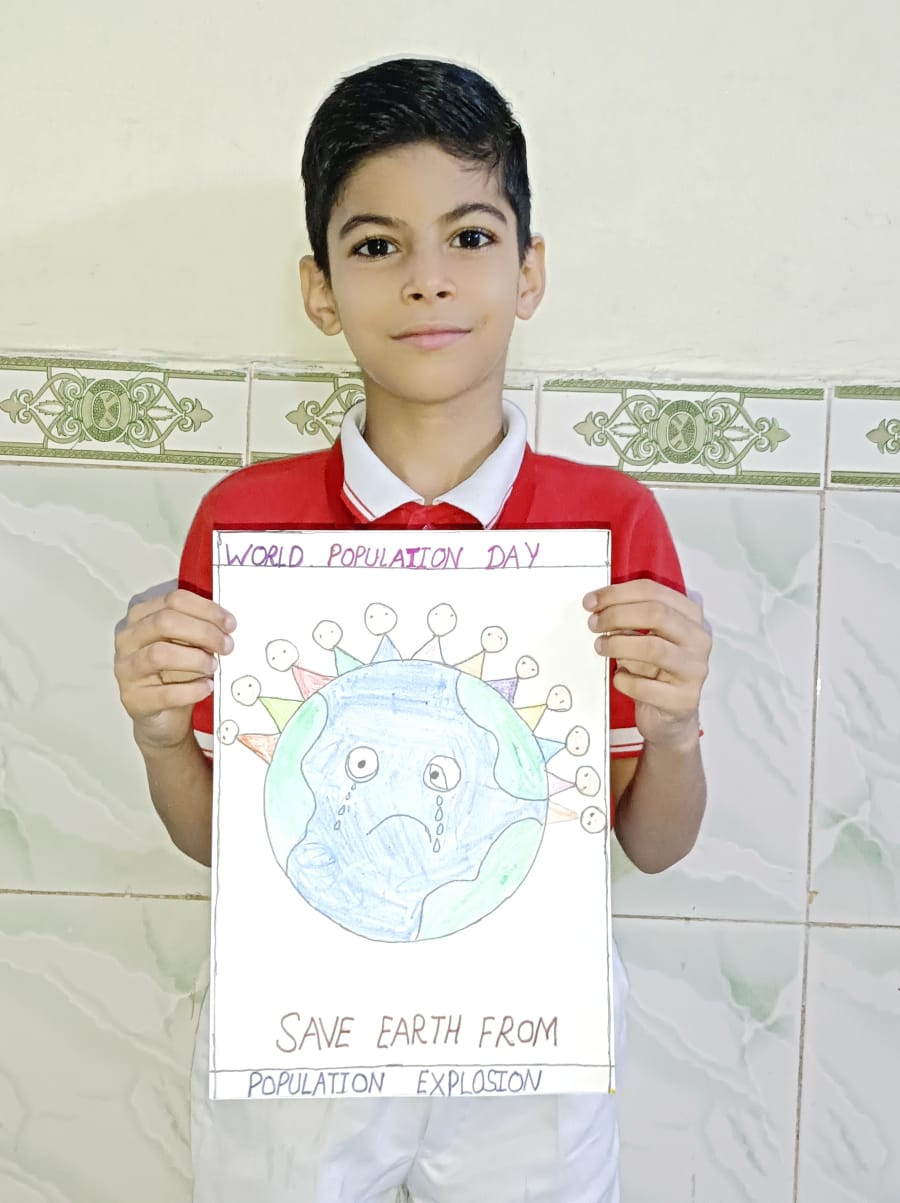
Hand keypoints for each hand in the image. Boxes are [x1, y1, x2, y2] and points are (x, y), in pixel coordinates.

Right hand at [114, 588, 234, 750]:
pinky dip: (191, 690)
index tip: (231, 624)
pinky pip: (164, 693)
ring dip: (195, 659)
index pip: (173, 600)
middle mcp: (128, 639)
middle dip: (203, 632)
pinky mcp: (133, 699)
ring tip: (214, 667)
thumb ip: (200, 630)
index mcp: (141, 617)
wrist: (162, 718)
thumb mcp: (188, 645)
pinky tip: (207, 688)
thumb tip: (228, 624)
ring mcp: (126, 669)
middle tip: (228, 646)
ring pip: (160, 654)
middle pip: (165, 622)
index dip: (206, 609)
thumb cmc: (177, 675)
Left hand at [583, 579, 710, 748]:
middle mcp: (698, 640)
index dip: (618, 593)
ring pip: (653, 648)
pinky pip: (645, 686)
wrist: (670, 717)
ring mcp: (695, 670)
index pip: (654, 592)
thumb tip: (597, 603)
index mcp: (690, 616)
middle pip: (656, 614)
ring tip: (601, 647)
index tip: (592, 601)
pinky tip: (620, 678)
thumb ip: (632, 616)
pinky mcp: (684, 699)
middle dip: (617, 615)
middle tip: (594, 624)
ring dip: (618, 645)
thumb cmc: (656, 672)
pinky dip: (624, 680)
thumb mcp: (648, 637)